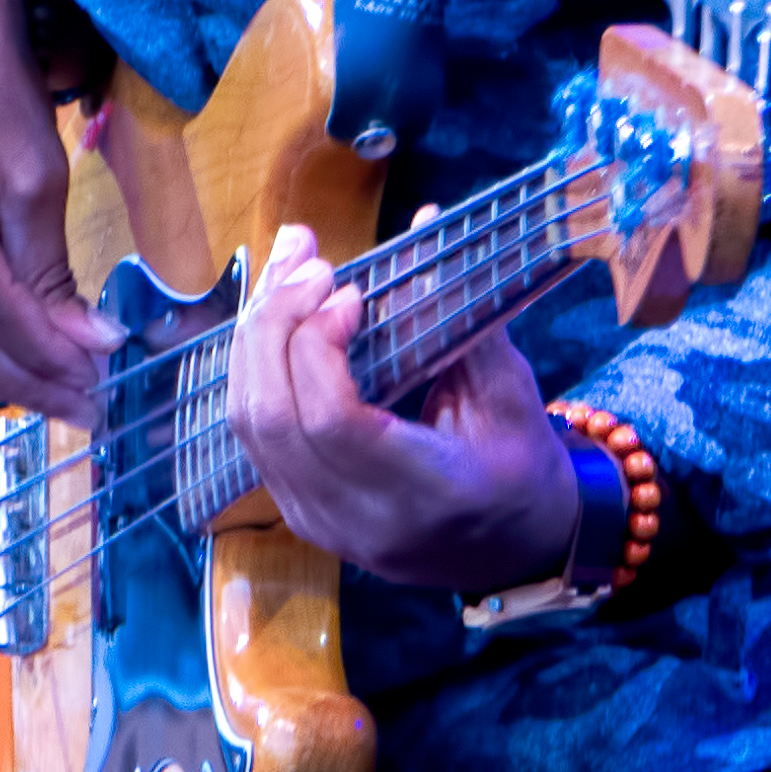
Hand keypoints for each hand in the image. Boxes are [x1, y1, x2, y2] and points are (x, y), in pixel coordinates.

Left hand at [226, 222, 579, 593]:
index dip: (319, 344)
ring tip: (288, 271)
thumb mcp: (511, 394)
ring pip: (247, 421)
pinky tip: (280, 316)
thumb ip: (459, 312)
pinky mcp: (295, 509)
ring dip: (255, 334)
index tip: (349, 291)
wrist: (518, 552)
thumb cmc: (522, 468)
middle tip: (307, 260)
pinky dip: (256, 364)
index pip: (330, 421)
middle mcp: (353, 519)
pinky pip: (253, 430)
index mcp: (420, 496)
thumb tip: (423, 219)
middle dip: (273, 323)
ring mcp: (315, 521)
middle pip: (271, 417)